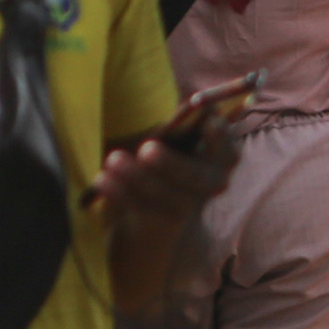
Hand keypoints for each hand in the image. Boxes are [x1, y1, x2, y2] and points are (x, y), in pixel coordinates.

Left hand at [94, 127, 234, 226]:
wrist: (161, 219)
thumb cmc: (168, 161)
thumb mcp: (179, 140)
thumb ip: (179, 122)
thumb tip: (174, 103)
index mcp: (221, 156)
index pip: (227, 147)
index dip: (220, 135)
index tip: (207, 122)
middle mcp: (213, 184)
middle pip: (196, 177)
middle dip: (171, 163)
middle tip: (146, 149)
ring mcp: (189, 208)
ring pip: (165, 195)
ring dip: (137, 176)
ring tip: (113, 159)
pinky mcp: (162, 225)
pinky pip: (141, 208)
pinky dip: (119, 192)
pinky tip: (102, 179)